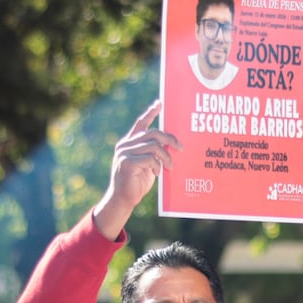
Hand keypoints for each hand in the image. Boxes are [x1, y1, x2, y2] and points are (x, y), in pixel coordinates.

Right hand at [93, 101, 181, 240]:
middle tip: (180, 148)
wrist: (123, 199)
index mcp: (130, 143)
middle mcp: (125, 145)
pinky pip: (149, 158)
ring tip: (169, 166)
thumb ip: (154, 153)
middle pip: (153, 133)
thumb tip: (170, 144)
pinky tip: (156, 173)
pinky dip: (157, 166)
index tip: (160, 103)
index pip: (141, 123)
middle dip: (169, 139)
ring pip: (153, 146)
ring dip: (165, 156)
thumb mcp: (148, 164)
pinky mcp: (126, 162)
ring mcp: (124, 152)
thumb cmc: (137, 183)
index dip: (150, 112)